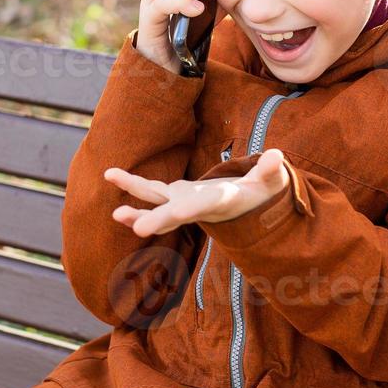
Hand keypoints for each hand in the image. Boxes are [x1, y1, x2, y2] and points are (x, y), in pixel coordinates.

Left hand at [105, 149, 290, 237]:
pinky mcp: (177, 195)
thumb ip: (271, 170)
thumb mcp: (271, 182)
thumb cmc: (264, 192)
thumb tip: (276, 156)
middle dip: (158, 221)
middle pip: (176, 216)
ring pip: (157, 206)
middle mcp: (199, 207)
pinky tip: (110, 175)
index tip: (177, 213)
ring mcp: (185, 203)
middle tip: (138, 230)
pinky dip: (132, 186)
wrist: (250, 207)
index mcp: (222, 201)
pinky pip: (151, 193)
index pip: (205, 206)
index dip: (192, 209)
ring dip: (136, 211)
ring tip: (115, 214)